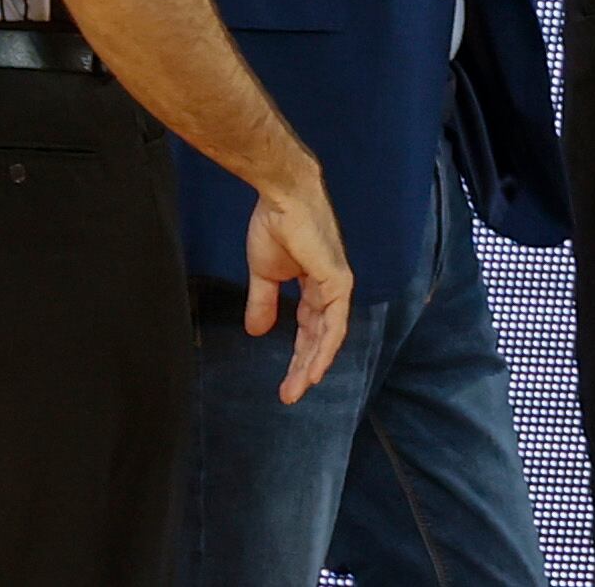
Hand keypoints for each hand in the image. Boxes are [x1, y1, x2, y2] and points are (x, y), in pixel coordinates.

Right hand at [243, 171, 353, 404]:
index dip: (297, 356)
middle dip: (303, 367)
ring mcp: (337, 286)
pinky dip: (325, 348)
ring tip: (298, 389)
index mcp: (314, 286)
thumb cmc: (274, 227)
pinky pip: (334, 323)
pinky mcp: (338, 282)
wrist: (281, 200)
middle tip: (289, 395)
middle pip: (319, 338)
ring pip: (328, 336)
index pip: (309, 329)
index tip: (285, 384)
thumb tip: (256, 331)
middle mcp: (330, 289)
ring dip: (313, 364)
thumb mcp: (263, 274)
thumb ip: (263, 303)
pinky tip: (315, 369)